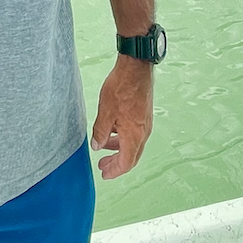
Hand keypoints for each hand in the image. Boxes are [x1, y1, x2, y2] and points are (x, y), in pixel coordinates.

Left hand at [91, 56, 152, 178]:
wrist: (136, 67)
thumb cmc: (121, 87)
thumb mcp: (105, 112)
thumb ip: (101, 132)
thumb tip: (97, 146)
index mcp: (134, 135)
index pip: (126, 163)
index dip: (114, 171)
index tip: (104, 174)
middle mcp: (143, 132)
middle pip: (131, 157)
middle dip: (116, 163)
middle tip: (102, 166)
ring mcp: (146, 123)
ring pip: (133, 144)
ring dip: (119, 149)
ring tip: (103, 147)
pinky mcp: (144, 114)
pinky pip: (135, 134)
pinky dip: (123, 138)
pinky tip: (112, 131)